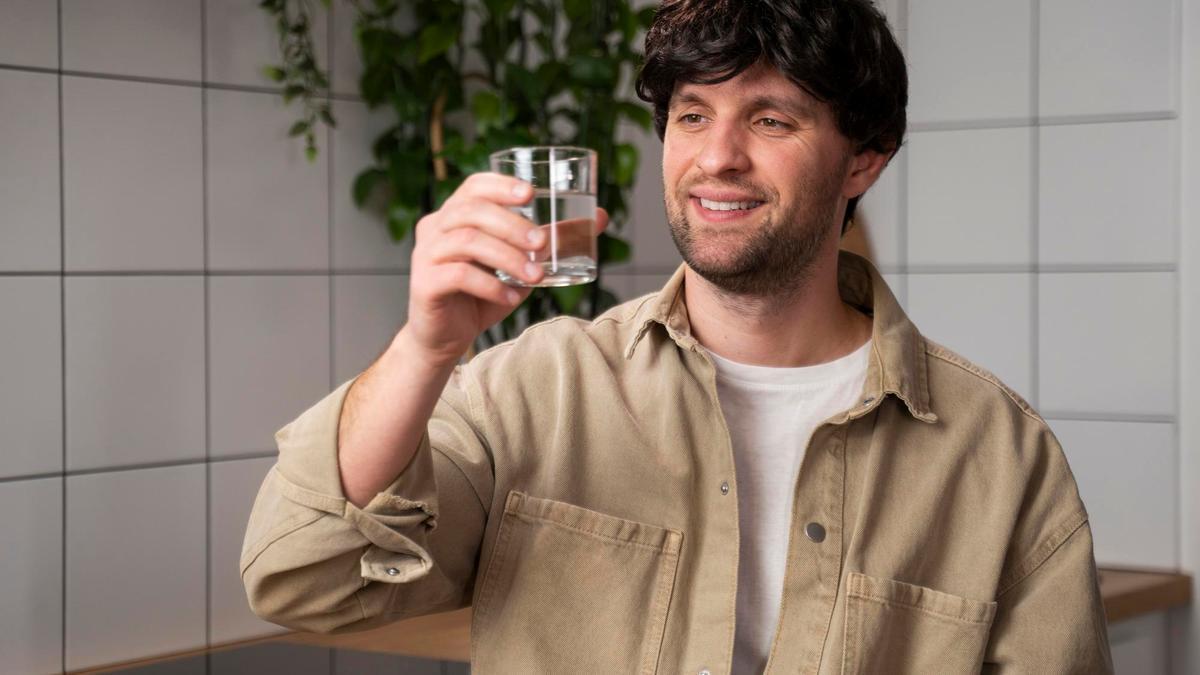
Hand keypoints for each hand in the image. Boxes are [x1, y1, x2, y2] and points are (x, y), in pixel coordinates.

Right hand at [401, 172, 608, 367]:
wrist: (445, 339)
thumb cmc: (482, 296)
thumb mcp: (521, 266)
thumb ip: (552, 242)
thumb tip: (599, 217)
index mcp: (455, 215)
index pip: (474, 186)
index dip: (501, 185)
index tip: (531, 194)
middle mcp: (436, 228)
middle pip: (472, 211)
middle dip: (512, 224)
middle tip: (542, 243)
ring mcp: (426, 255)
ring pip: (467, 241)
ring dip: (507, 257)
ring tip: (536, 277)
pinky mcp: (425, 284)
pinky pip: (458, 275)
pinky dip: (490, 285)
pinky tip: (511, 298)